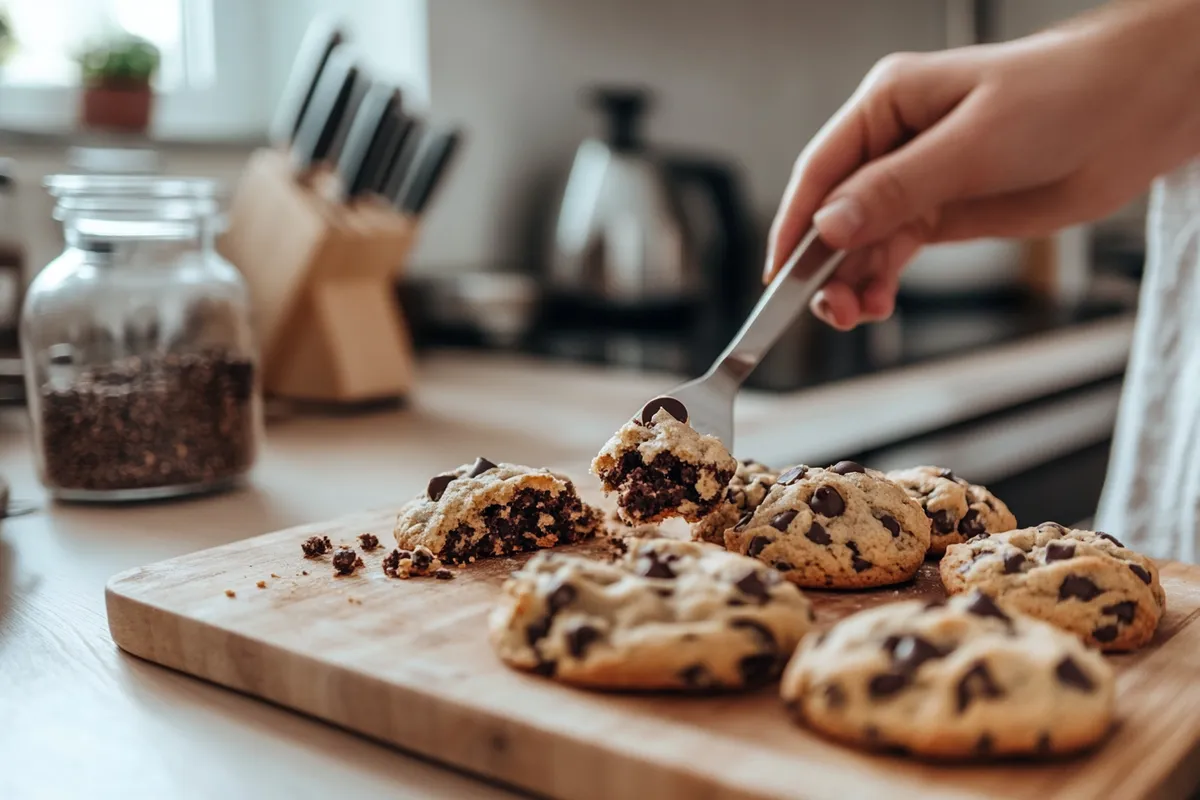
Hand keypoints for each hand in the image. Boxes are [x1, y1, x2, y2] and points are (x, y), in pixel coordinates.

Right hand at [766, 0, 1199, 329]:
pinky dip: (882, 281)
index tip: (780, 276)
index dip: (795, 226)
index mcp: (888, 104)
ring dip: (853, 280)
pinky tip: (878, 303)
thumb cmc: (1064, 96)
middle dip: (825, 264)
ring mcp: (918, 179)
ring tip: (855, 314)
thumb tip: (829, 227)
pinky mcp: (944, 211)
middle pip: (835, 213)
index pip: (821, 171)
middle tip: (828, 308)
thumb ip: (896, 189)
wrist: (1139, 110)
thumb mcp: (972, 144)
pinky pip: (894, 252)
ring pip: (862, 240)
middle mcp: (895, 143)